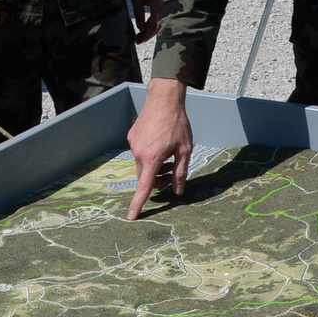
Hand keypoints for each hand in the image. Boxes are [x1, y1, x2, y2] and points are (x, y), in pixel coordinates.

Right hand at [126, 77, 192, 219]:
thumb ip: (180, 172)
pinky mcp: (132, 137)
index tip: (131, 217)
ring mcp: (133, 144)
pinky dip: (150, 155)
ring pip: (143, 165)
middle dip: (158, 179)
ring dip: (155, 167)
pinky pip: (140, 153)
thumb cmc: (177, 124)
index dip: (138, 204)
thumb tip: (177, 191)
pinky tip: (161, 144)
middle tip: (173, 170)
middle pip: (145, 177)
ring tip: (170, 156)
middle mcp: (138, 153)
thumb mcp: (185, 150)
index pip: (143, 187)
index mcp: (152, 158)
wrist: (164, 99)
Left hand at [129, 0, 161, 43]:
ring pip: (157, 21)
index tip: (137, 40)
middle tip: (137, 41)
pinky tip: (143, 25)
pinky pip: (156, 15)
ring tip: (139, 35)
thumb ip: (139, 13)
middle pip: (157, 25)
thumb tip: (140, 28)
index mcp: (157, 6)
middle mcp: (161, 6)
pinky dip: (150, 22)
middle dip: (147, 35)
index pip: (153, 26)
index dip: (145, 35)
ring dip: (148, 29)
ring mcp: (161, 4)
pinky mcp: (158, 1)